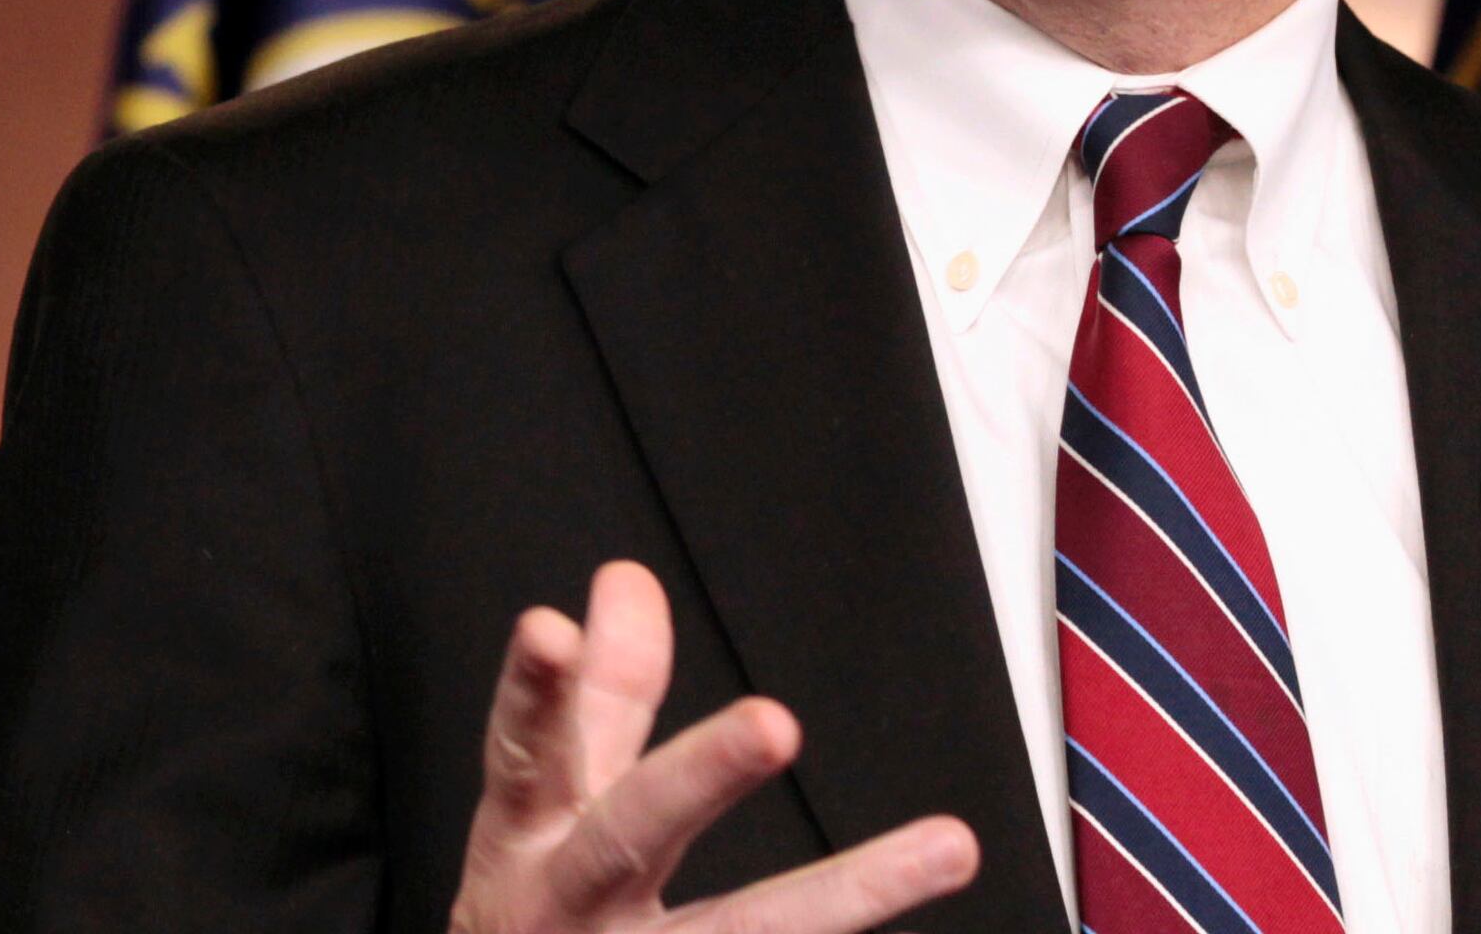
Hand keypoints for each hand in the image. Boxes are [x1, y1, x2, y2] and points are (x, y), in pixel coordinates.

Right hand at [456, 561, 977, 933]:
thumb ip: (602, 697)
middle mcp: (572, 906)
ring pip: (743, 932)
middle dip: (699, 776)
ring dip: (849, 895)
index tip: (547, 633)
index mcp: (534, 839)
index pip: (530, 752)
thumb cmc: (537, 913)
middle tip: (772, 724)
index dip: (536, 694)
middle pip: (631, 836)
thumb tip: (630, 581)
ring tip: (949, 847)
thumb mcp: (548, 809)